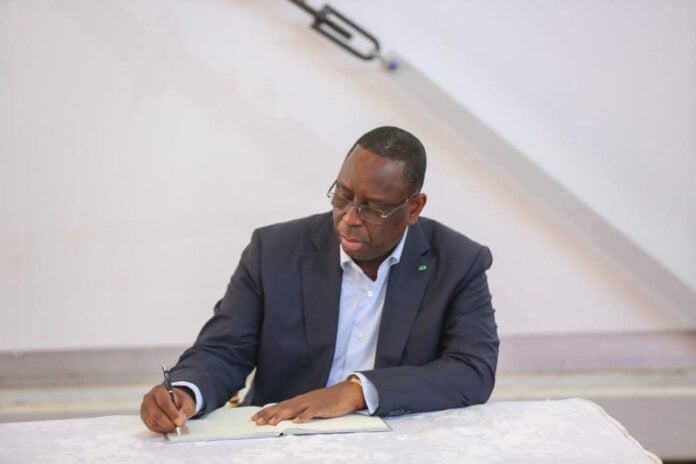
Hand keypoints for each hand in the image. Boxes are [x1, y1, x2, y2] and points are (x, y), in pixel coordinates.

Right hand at [140, 384, 195, 432]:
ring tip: (173, 427)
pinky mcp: (144, 417)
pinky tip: (167, 427)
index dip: (171, 412)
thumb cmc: (179, 400)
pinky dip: (160, 429)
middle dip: (168, 423)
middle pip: (156, 413)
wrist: (173, 400)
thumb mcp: (187, 402)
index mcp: (159, 390)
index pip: (163, 401)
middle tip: (177, 426)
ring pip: (152, 422)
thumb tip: (180, 421)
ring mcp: (144, 408)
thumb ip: (186, 410)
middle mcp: (149, 398)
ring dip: (164, 427)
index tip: (179, 421)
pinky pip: (151, 427)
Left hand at [251, 380, 365, 424]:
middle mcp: (303, 400)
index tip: (255, 417)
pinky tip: (296, 421)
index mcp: (300, 400)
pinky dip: (303, 416)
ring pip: (293, 409)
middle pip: (283, 407)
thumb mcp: (312, 403)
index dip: (267, 411)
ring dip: (281, 415)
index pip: (280, 405)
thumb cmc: (329, 400)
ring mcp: (312, 403)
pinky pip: (311, 412)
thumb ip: (300, 409)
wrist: (346, 392)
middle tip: (256, 421)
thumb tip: (288, 416)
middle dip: (269, 414)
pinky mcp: (322, 407)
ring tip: (271, 422)